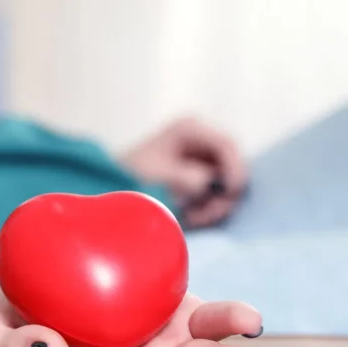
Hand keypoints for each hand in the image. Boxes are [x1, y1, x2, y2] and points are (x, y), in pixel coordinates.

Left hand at [121, 117, 247, 226]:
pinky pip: (215, 196)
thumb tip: (209, 185)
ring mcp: (201, 160)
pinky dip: (206, 209)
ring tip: (192, 216)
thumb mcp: (163, 176)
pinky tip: (190, 216)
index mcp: (190, 129)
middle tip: (205, 213)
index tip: (230, 193)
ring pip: (225, 186)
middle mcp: (200, 141)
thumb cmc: (132, 177)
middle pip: (231, 167)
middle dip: (222, 194)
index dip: (236, 169)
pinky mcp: (199, 180)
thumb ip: (190, 179)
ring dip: (213, 205)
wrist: (112, 190)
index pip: (227, 145)